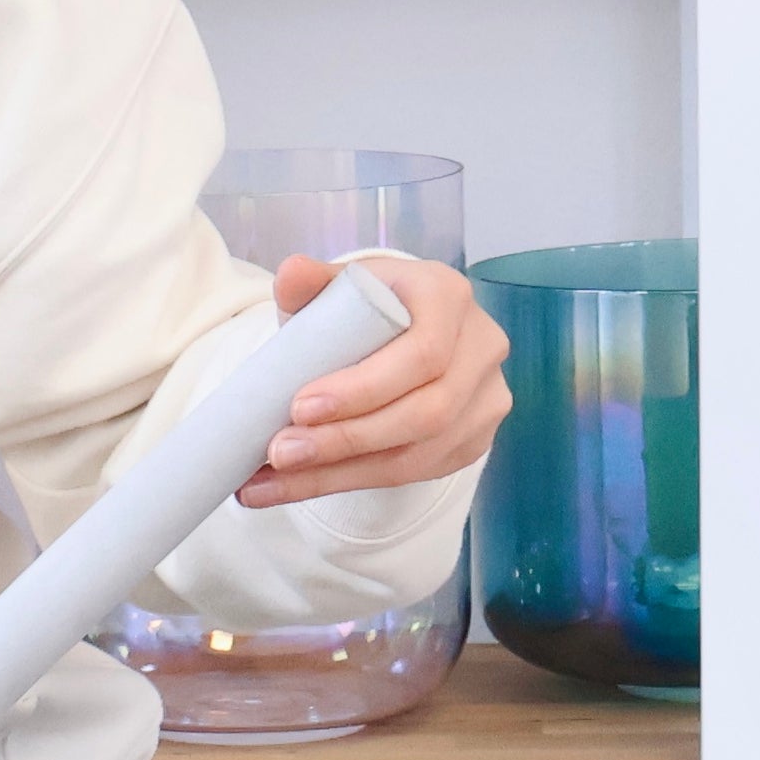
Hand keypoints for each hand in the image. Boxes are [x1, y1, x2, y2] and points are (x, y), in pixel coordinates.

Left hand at [236, 252, 508, 509]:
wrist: (396, 336)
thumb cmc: (365, 309)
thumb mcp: (337, 289)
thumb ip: (311, 282)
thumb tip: (290, 272)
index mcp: (449, 295)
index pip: (424, 353)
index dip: (364, 388)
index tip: (300, 407)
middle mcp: (482, 344)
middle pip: (426, 412)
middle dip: (346, 439)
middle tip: (280, 452)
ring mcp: (486, 397)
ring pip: (418, 455)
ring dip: (339, 473)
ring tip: (273, 480)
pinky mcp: (474, 438)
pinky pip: (414, 474)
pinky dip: (350, 482)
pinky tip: (297, 487)